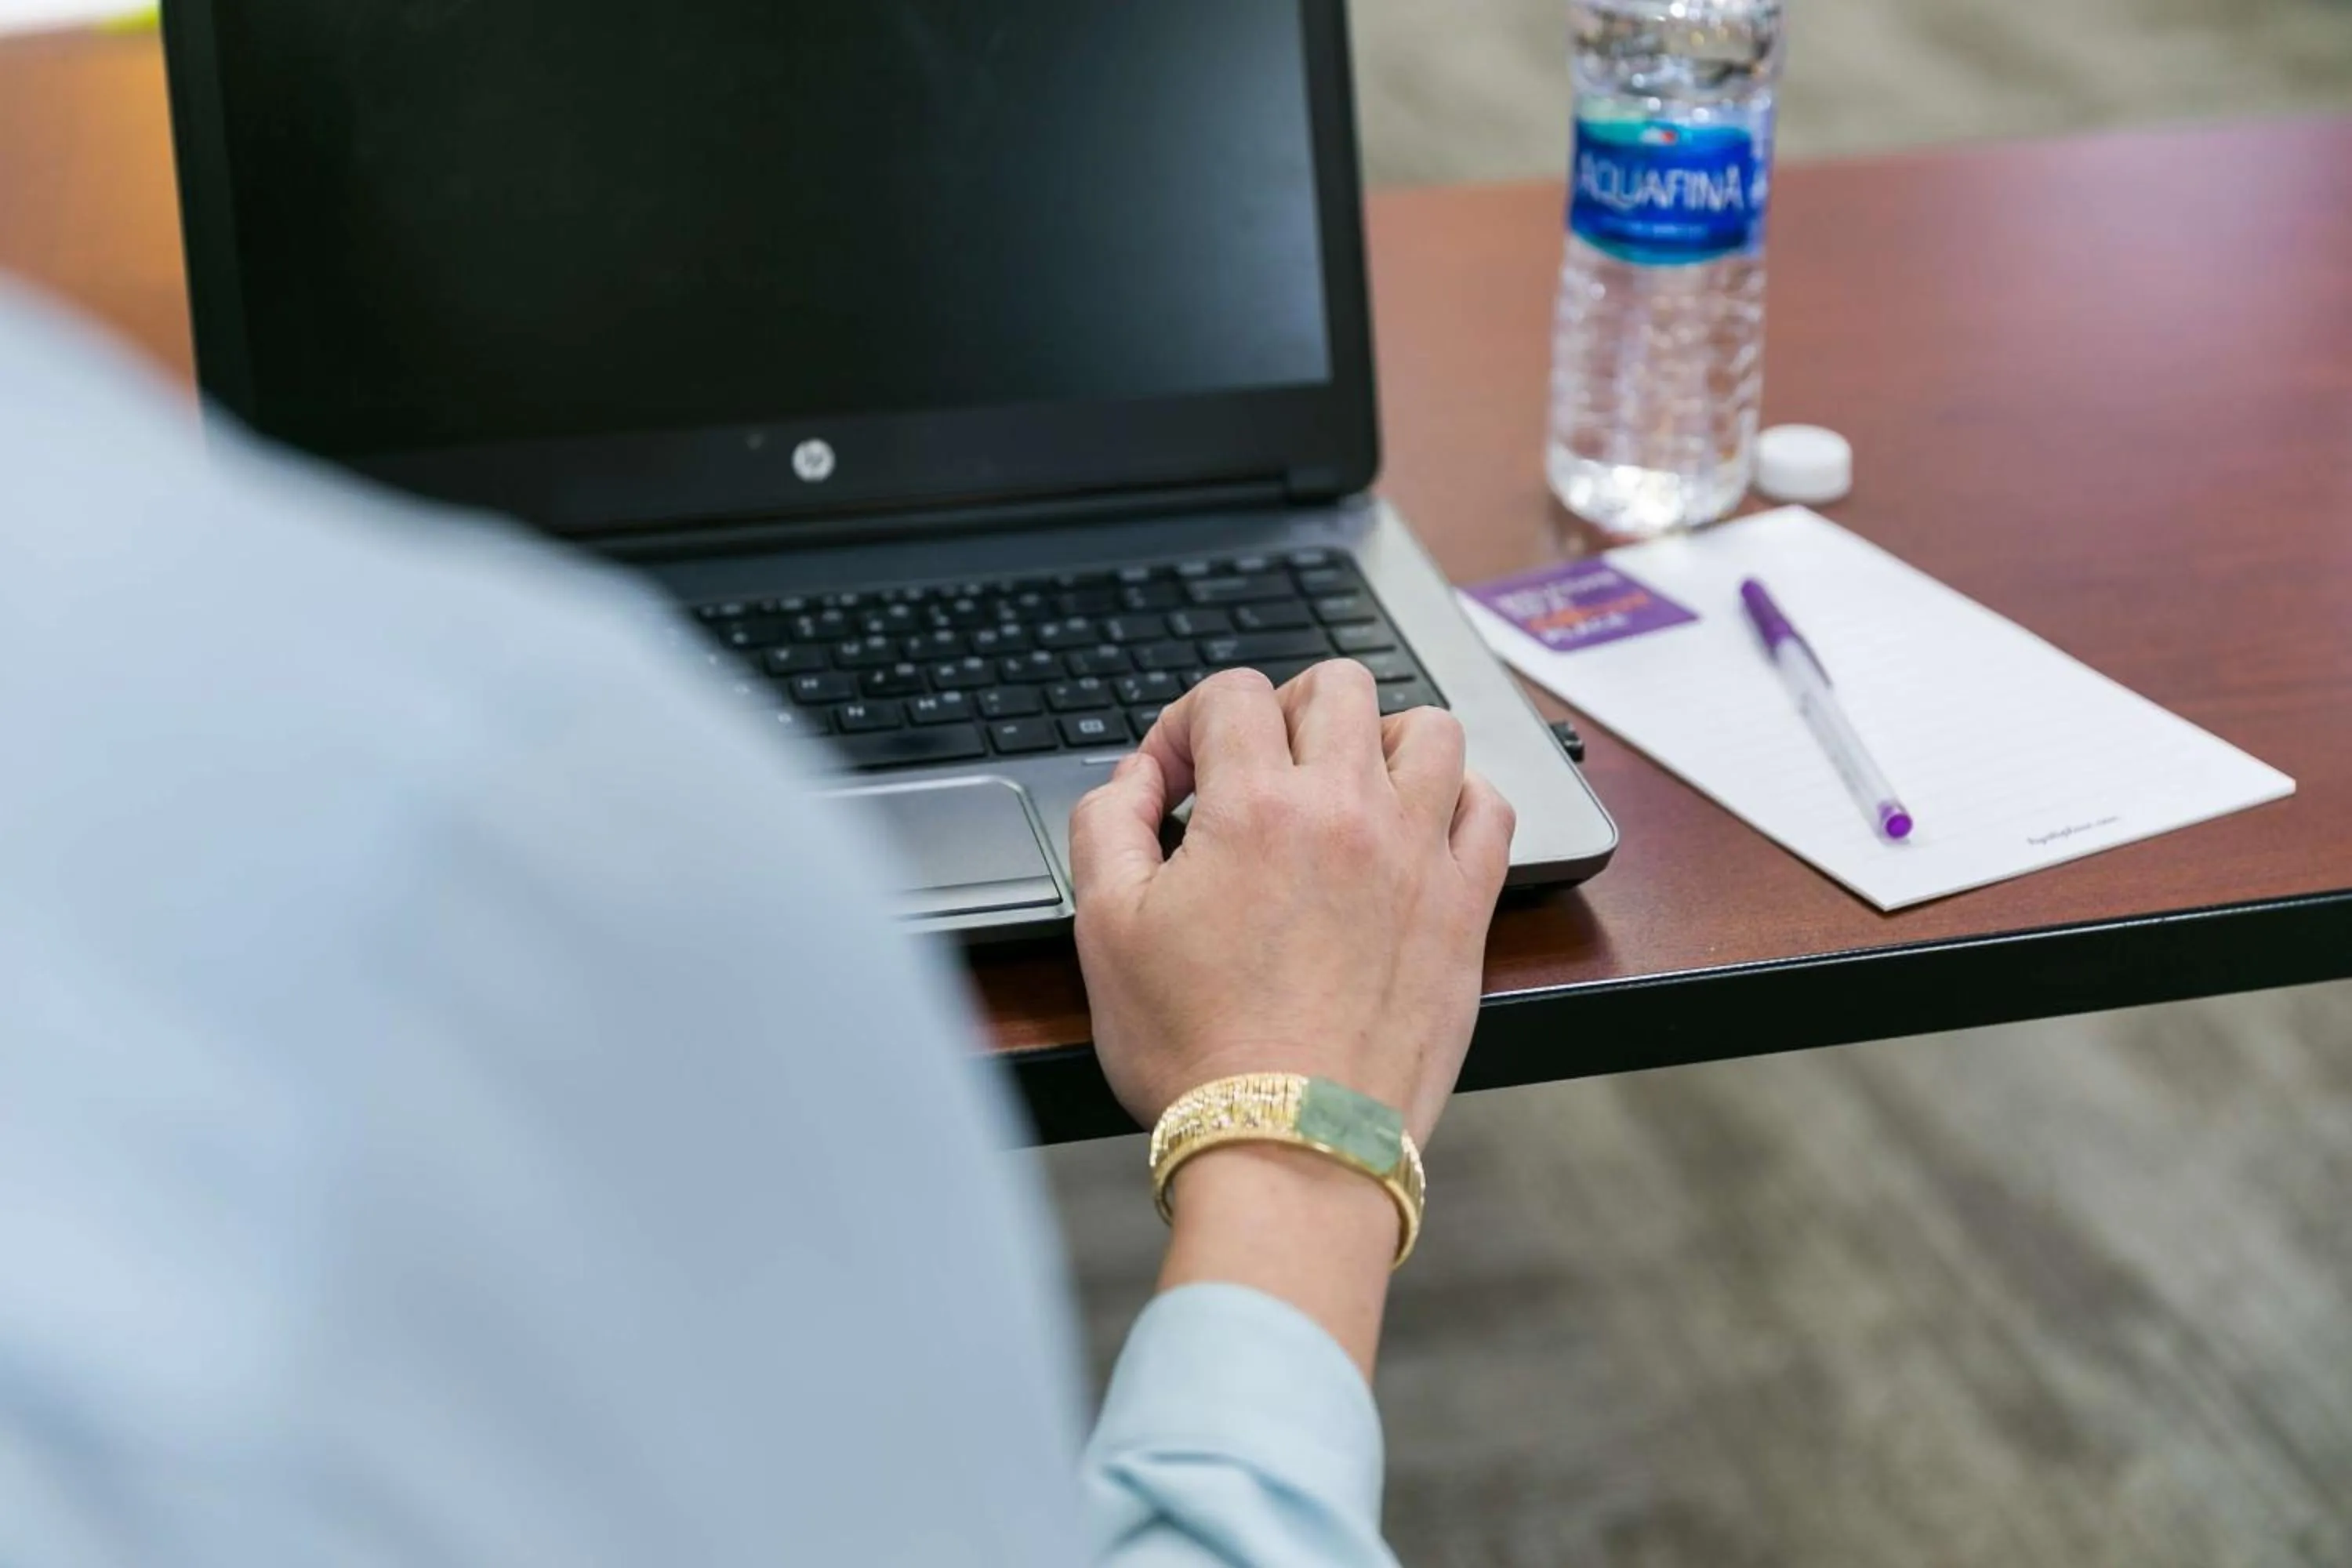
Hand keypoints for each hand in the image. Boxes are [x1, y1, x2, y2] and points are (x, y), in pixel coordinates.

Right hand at [1068, 661, 1515, 1145]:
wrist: (1289, 1147)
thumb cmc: (1196, 1052)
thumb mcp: (1104, 930)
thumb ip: (1107, 825)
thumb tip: (1136, 778)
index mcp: (1258, 808)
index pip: (1232, 694)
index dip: (1190, 723)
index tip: (1180, 780)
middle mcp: (1350, 812)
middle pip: (1338, 685)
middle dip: (1286, 708)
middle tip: (1258, 767)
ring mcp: (1421, 857)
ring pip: (1430, 730)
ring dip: (1381, 740)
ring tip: (1345, 787)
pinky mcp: (1466, 909)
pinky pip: (1491, 808)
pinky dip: (1459, 799)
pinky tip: (1418, 830)